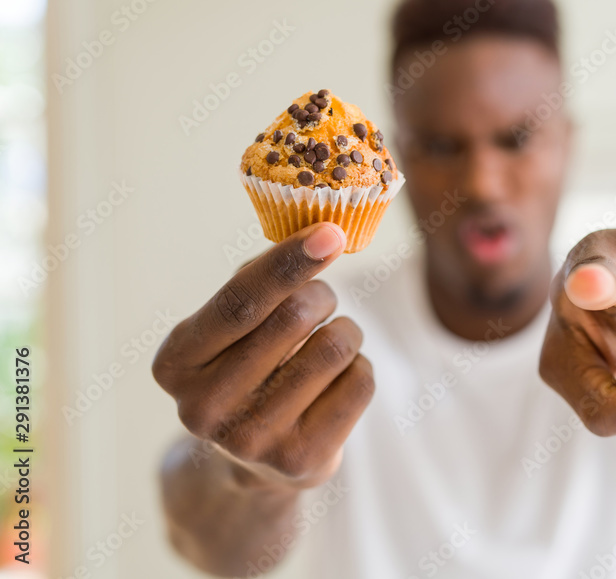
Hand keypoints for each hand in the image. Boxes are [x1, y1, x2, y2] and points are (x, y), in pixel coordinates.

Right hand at [152, 223, 373, 490]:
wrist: (256, 462)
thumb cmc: (247, 369)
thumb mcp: (229, 329)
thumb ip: (255, 285)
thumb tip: (313, 240)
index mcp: (175, 364)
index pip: (239, 302)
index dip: (287, 263)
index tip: (330, 233)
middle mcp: (204, 408)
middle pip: (293, 319)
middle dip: (322, 294)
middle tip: (322, 299)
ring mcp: (252, 440)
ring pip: (334, 348)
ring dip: (346, 330)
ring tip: (331, 340)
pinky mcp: (300, 460)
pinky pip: (360, 382)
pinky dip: (359, 366)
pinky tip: (337, 380)